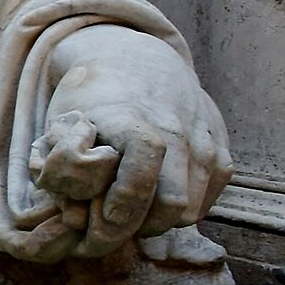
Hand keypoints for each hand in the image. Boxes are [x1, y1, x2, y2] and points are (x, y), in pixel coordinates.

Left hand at [31, 30, 232, 256]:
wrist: (134, 60)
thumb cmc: (91, 102)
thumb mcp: (62, 126)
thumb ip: (63, 169)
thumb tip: (74, 216)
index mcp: (135, 121)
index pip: (140, 177)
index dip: (122, 204)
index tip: (103, 214)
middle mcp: (179, 130)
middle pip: (171, 207)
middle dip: (140, 224)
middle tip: (117, 221)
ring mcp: (206, 140)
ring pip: (191, 211)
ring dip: (162, 219)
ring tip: (135, 207)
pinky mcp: (223, 149)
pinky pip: (209, 201)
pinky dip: (185, 208)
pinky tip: (158, 194)